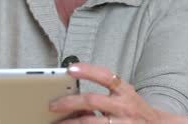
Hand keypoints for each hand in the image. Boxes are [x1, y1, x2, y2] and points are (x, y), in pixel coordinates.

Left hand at [49, 63, 187, 123]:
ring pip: (92, 123)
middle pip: (92, 101)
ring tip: (57, 123)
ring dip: (72, 123)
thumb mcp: (124, 95)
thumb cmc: (135, 109)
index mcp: (125, 91)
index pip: (105, 76)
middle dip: (70, 102)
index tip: (70, 69)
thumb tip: (75, 95)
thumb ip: (104, 93)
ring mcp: (122, 123)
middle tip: (52, 104)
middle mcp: (124, 106)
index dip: (87, 70)